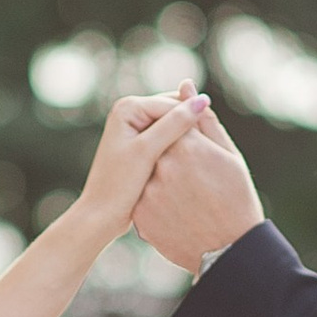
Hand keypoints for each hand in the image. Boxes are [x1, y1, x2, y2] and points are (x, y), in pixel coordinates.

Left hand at [73, 89, 203, 244]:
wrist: (100, 217)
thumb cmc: (120, 186)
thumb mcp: (148, 152)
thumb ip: (174, 124)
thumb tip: (202, 100)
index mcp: (128, 107)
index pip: (174, 104)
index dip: (196, 121)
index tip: (216, 143)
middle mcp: (129, 114)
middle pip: (173, 115)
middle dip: (191, 131)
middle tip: (213, 152)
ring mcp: (133, 131)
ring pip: (172, 132)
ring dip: (187, 144)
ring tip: (205, 163)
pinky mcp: (138, 148)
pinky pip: (166, 144)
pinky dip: (178, 155)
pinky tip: (191, 171)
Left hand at [137, 104, 265, 273]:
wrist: (229, 252)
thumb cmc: (236, 199)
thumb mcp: (226, 155)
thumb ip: (202, 119)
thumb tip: (186, 85)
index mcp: (186, 146)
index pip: (174, 120)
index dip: (186, 132)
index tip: (197, 148)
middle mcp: (163, 165)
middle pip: (160, 145)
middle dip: (173, 153)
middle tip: (195, 173)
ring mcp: (149, 192)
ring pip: (151, 171)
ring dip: (164, 175)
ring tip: (189, 193)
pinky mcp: (142, 213)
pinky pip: (146, 195)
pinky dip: (158, 198)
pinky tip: (179, 208)